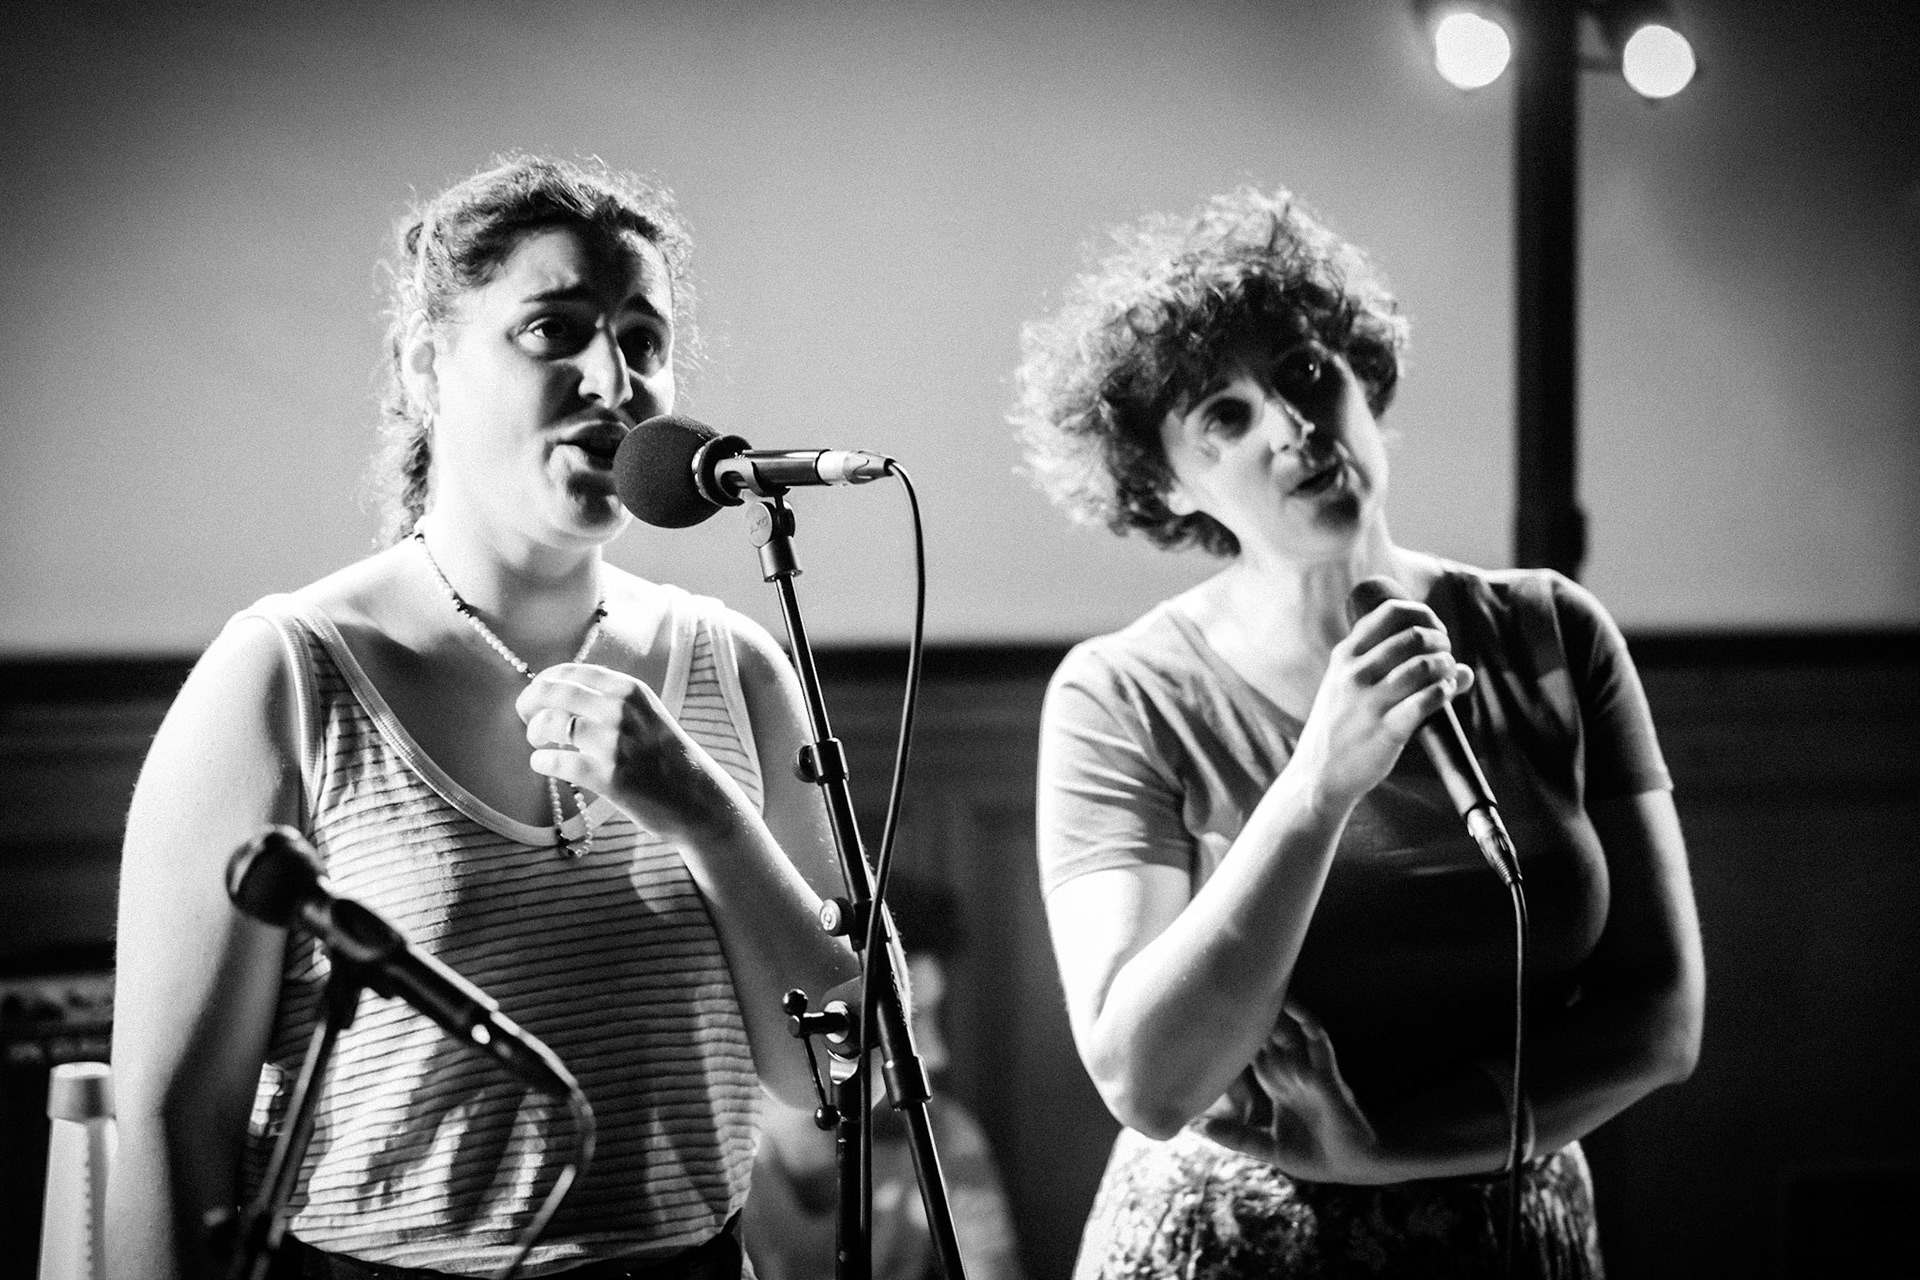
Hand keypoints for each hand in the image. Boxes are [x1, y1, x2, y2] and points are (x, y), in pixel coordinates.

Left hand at [516, 662, 746, 843]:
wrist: (698, 799)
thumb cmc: (668, 757)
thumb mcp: (647, 714)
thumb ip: (611, 701)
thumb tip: (561, 693)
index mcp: (630, 690)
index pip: (571, 672)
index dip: (544, 682)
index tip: (536, 695)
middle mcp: (622, 710)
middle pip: (553, 693)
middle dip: (529, 703)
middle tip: (526, 717)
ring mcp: (615, 743)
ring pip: (550, 724)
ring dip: (535, 733)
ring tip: (539, 742)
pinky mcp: (608, 777)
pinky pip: (557, 762)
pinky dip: (542, 762)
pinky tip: (544, 764)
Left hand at [1195, 1002, 1383, 1182]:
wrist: (1357, 1167)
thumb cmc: (1318, 1155)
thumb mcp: (1271, 1147)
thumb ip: (1240, 1137)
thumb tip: (1202, 1129)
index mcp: (1277, 1086)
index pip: (1249, 1054)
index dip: (1231, 1038)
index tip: (1205, 1018)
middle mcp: (1291, 1073)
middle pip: (1266, 1035)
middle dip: (1250, 1014)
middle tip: (1225, 987)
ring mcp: (1309, 1071)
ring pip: (1290, 1032)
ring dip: (1277, 1010)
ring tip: (1256, 983)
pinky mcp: (1328, 1077)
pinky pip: (1319, 1043)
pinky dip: (1308, 1024)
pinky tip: (1296, 1010)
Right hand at [1287, 596, 1473, 812]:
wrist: (1319, 774)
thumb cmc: (1342, 727)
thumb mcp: (1349, 687)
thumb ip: (1393, 668)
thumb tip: (1463, 669)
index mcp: (1345, 656)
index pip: (1390, 613)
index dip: (1423, 615)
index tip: (1435, 630)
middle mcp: (1354, 674)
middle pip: (1413, 636)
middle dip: (1441, 641)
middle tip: (1446, 655)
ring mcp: (1369, 702)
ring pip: (1423, 666)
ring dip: (1446, 665)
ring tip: (1448, 675)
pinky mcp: (1386, 730)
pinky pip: (1427, 700)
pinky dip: (1445, 691)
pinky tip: (1446, 692)